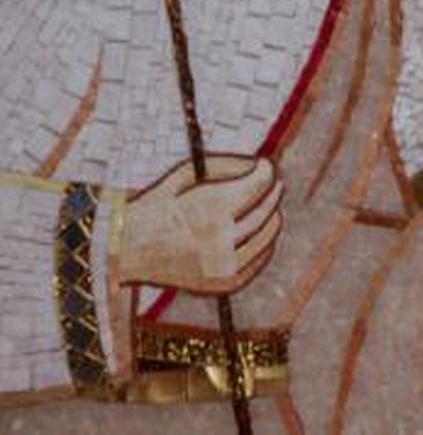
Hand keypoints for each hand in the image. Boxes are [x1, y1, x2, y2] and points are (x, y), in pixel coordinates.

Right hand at [119, 155, 283, 293]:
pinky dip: (262, 243)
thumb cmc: (155, 208)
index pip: (259, 184)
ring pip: (269, 234)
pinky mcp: (227, 284)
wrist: (125, 252)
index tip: (263, 165)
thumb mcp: (183, 175)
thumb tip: (260, 164)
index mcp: (209, 210)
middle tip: (270, 183)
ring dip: (270, 216)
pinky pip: (261, 258)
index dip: (265, 170)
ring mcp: (225, 266)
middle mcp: (220, 240)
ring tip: (261, 206)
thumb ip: (225, 165)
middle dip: (271, 190)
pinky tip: (252, 232)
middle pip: (268, 208)